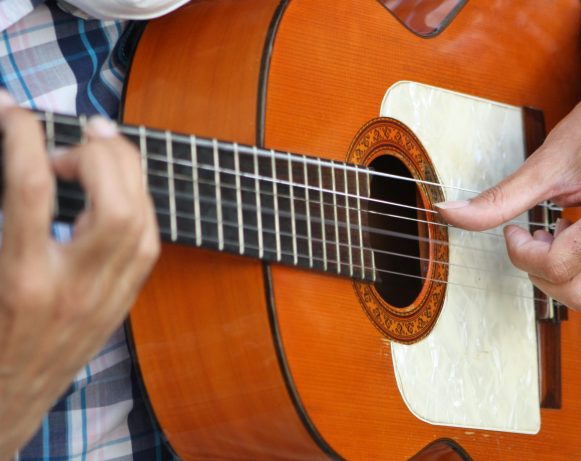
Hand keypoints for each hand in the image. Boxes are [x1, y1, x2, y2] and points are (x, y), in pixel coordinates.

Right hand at [0, 93, 159, 456]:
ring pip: (142, 222)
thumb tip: (18, 161)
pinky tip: (115, 189)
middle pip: (114, 205)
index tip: (11, 109)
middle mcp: (73, 289)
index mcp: (20, 279)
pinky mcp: (121, 303)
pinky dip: (137, 204)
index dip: (24, 135)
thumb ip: (4, 212)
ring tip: (97, 150)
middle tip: (73, 137)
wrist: (6, 399)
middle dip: (98, 156)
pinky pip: (147, 243)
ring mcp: (105, 298)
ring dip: (126, 174)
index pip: (31, 189)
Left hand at [438, 40, 580, 311]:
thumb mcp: (544, 162)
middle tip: (533, 236)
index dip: (522, 253)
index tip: (513, 229)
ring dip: (564, 275)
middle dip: (541, 271)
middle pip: (577, 294)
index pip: (557, 267)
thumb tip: (448, 214)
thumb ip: (498, 199)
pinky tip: (579, 237)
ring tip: (558, 233)